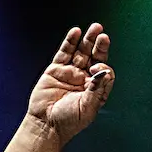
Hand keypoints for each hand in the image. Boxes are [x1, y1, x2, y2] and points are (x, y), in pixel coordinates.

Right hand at [26, 24, 114, 140]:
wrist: (47, 124)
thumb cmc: (69, 121)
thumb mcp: (88, 107)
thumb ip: (96, 89)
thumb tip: (104, 72)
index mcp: (96, 89)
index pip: (105, 72)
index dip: (103, 67)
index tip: (96, 69)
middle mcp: (85, 79)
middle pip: (95, 58)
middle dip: (100, 46)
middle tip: (103, 35)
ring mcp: (71, 73)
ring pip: (81, 52)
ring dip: (88, 40)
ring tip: (95, 28)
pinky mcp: (56, 69)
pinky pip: (65, 53)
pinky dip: (70, 42)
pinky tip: (76, 32)